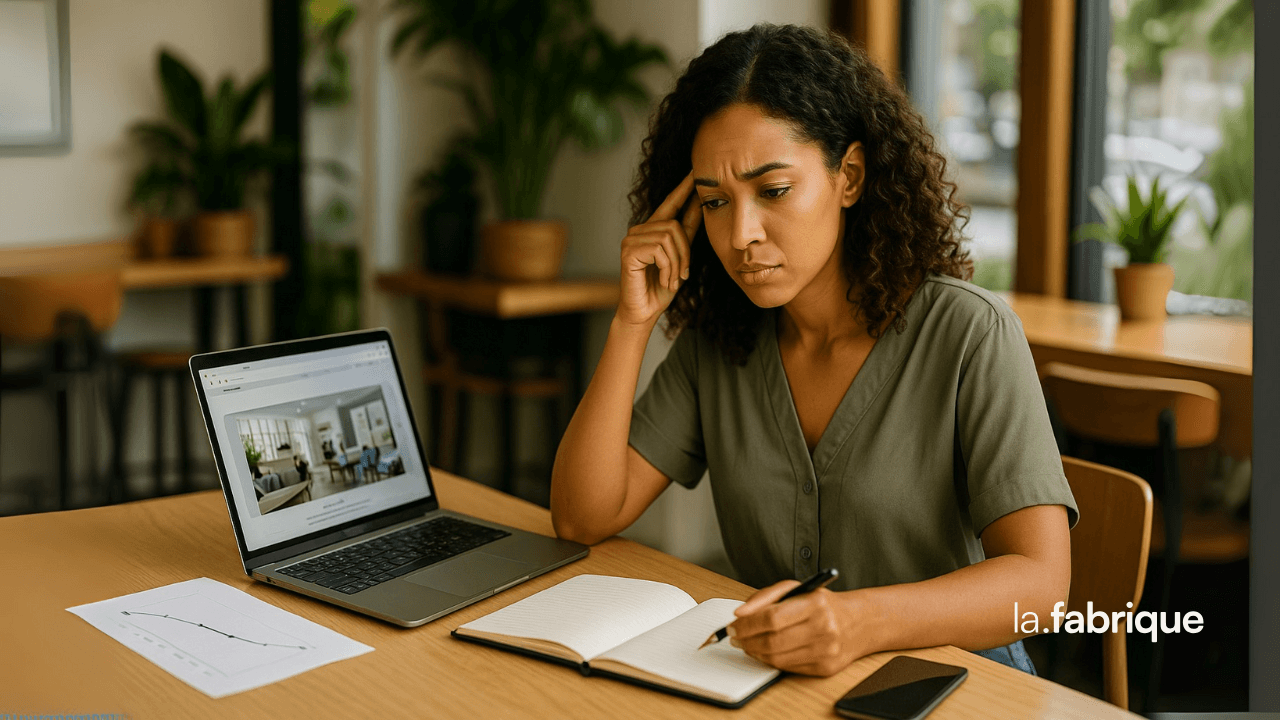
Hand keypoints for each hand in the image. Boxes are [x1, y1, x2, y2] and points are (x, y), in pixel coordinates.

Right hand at [616, 172, 702, 326]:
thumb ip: (687, 233)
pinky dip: (667, 268)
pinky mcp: (628, 251)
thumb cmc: (661, 287)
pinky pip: (659, 250)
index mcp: (653, 230)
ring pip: (669, 238)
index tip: (695, 172)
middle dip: (685, 253)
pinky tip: (663, 279)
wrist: (645, 312)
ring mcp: (631, 239)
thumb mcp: (681, 258)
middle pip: (674, 226)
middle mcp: (640, 230)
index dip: (683, 188)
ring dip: (677, 264)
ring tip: (672, 280)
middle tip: (683, 275)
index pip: (670, 204)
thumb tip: (701, 206)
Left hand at [728, 580, 874, 676]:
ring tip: (747, 644)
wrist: (857, 623)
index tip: (733, 625)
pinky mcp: (825, 668)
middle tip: (735, 637)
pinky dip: (771, 661)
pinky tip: (766, 652)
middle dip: (746, 640)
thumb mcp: (796, 589)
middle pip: (772, 640)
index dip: (747, 624)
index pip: (772, 617)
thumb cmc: (822, 604)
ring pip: (777, 658)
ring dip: (755, 652)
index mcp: (815, 603)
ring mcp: (825, 651)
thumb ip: (765, 597)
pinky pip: (788, 668)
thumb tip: (740, 613)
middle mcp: (824, 628)